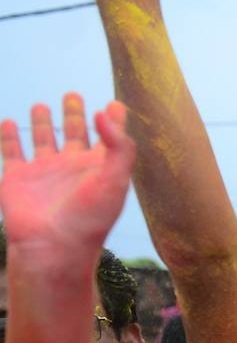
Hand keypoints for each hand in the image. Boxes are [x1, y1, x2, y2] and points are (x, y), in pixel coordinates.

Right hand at [0, 94, 133, 259]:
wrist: (54, 247)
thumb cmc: (90, 218)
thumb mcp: (115, 180)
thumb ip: (119, 146)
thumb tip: (104, 110)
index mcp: (100, 168)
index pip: (110, 138)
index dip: (113, 121)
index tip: (115, 103)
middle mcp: (73, 168)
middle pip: (75, 133)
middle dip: (74, 114)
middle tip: (73, 95)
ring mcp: (44, 172)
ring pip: (43, 139)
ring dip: (42, 122)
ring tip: (43, 105)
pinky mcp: (17, 179)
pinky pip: (11, 152)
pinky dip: (8, 137)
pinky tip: (8, 122)